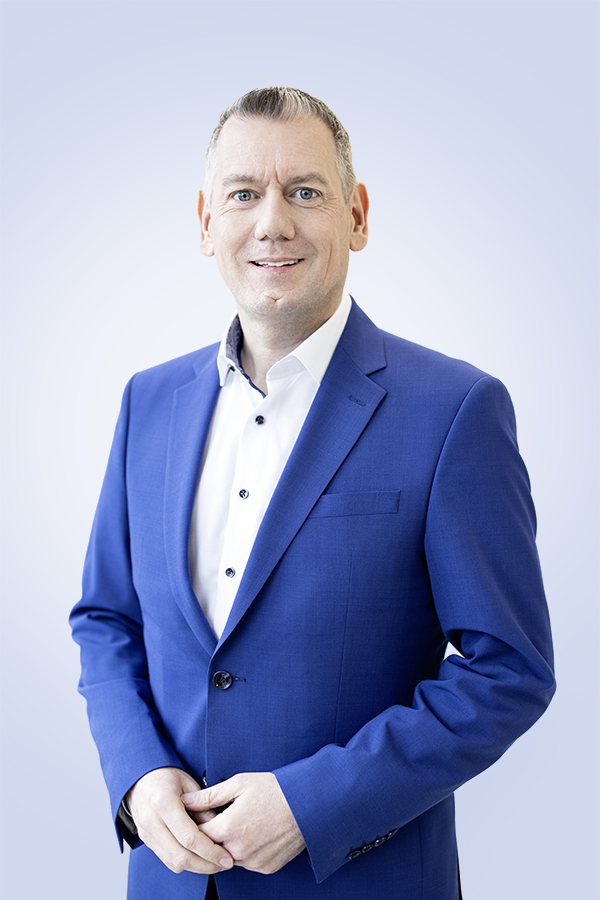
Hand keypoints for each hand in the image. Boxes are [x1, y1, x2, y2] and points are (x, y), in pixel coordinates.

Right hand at [126, 767, 234, 874]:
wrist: (139, 778)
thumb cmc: (165, 776)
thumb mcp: (189, 783)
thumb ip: (204, 805)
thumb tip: (220, 828)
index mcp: (164, 803)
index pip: (190, 838)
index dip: (210, 851)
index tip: (226, 857)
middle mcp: (152, 821)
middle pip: (181, 856)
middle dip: (206, 865)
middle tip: (224, 864)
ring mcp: (147, 833)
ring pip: (173, 862)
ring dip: (196, 867)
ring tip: (214, 863)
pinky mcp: (146, 840)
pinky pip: (167, 859)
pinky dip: (185, 863)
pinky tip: (199, 858)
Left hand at [182, 772, 304, 874]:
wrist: (309, 804)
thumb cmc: (276, 790)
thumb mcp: (240, 783)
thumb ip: (209, 795)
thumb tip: (186, 801)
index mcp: (229, 828)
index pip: (197, 835)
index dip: (197, 824)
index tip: (201, 814)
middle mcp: (239, 850)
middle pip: (212, 849)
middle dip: (212, 836)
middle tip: (221, 818)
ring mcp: (254, 861)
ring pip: (229, 858)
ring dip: (228, 845)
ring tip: (241, 823)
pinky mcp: (266, 867)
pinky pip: (247, 863)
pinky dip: (246, 852)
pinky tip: (254, 833)